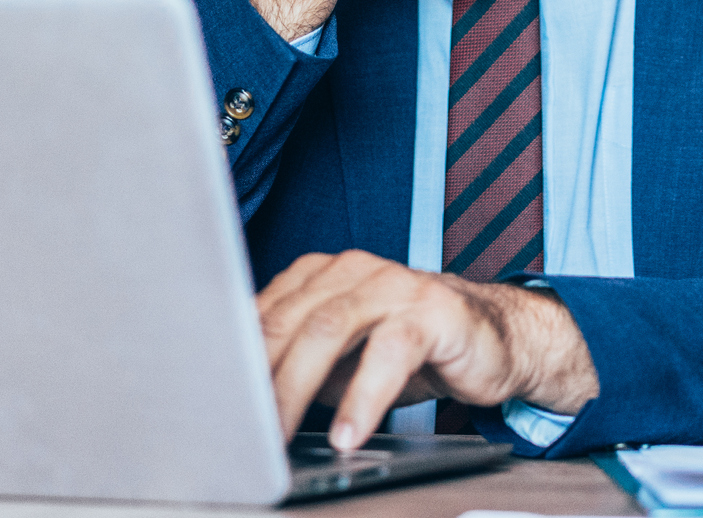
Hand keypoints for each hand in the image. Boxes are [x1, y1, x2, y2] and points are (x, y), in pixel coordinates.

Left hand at [257, 251, 598, 449]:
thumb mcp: (343, 359)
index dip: (231, 359)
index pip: (261, 314)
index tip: (208, 402)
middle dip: (256, 379)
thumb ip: (297, 364)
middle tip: (237, 427)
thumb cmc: (409, 348)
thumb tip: (239, 403)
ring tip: (279, 433)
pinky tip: (348, 432)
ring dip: (297, 387)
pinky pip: (390, 352)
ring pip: (329, 328)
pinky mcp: (431, 311)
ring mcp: (392, 284)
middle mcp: (352, 270)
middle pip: (288, 321)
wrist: (495, 338)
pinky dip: (363, 397)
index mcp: (320, 275)